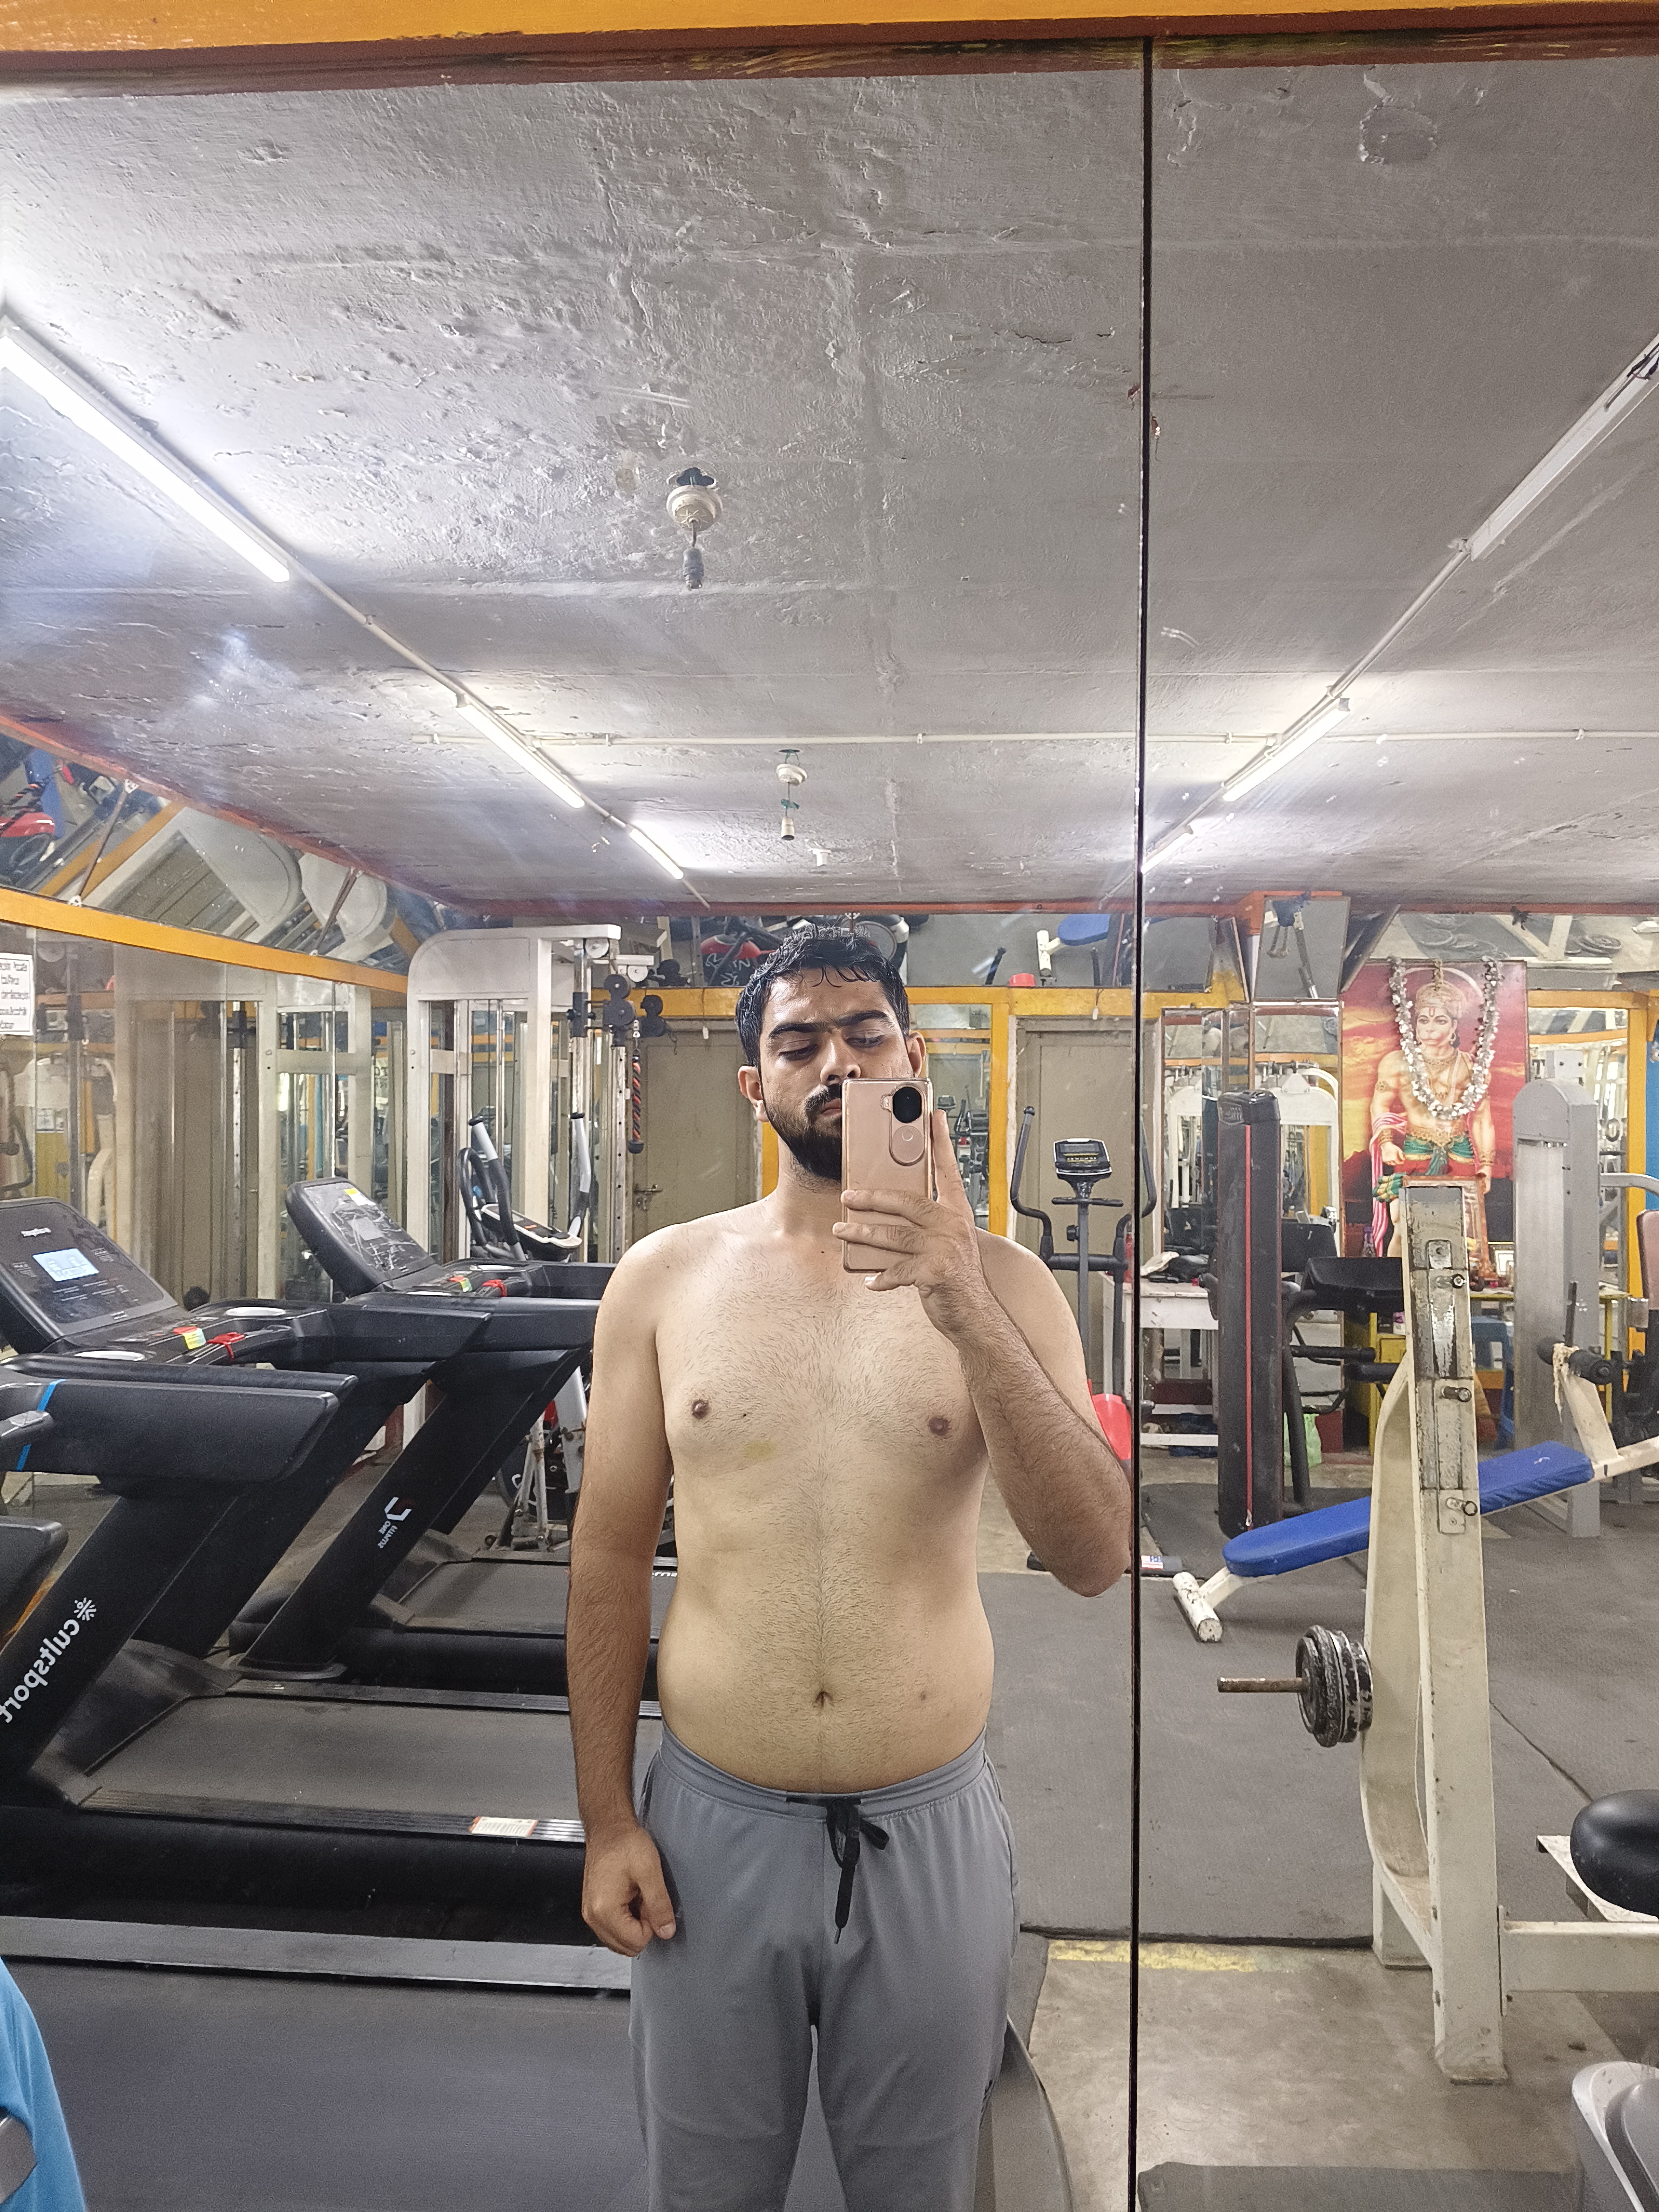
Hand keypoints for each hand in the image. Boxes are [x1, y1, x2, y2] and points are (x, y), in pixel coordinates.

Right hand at [582, 1821, 676, 1955]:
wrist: (608, 1828)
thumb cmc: (624, 1842)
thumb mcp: (649, 1871)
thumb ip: (659, 1905)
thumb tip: (666, 1930)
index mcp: (604, 1909)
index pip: (636, 1942)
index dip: (652, 1924)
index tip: (651, 1902)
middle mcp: (593, 1915)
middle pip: (626, 1946)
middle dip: (642, 1926)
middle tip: (645, 1898)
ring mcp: (591, 1913)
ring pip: (619, 1940)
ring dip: (633, 1923)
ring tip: (637, 1895)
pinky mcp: (593, 1908)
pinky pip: (612, 1928)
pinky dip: (625, 1919)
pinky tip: (629, 1897)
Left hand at [835, 1112, 992, 1337]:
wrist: (976, 1317)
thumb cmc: (958, 1279)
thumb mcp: (949, 1245)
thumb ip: (928, 1226)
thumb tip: (889, 1216)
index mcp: (958, 1215)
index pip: (948, 1171)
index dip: (940, 1143)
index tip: (933, 1117)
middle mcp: (953, 1227)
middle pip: (907, 1202)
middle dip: (873, 1198)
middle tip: (848, 1195)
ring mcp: (945, 1249)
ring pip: (894, 1234)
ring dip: (862, 1233)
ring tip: (842, 1230)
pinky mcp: (936, 1272)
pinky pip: (898, 1270)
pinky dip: (881, 1277)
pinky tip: (870, 1280)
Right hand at [1379, 1141, 1401, 1166]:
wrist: (1385, 1145)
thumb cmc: (1393, 1147)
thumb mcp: (1399, 1150)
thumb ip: (1401, 1155)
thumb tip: (1404, 1159)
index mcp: (1394, 1158)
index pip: (1399, 1163)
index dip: (1401, 1162)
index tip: (1402, 1161)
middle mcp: (1390, 1161)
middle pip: (1395, 1164)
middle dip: (1397, 1163)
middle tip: (1398, 1160)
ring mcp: (1387, 1161)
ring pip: (1391, 1164)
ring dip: (1393, 1163)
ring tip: (1394, 1160)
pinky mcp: (1384, 1160)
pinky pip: (1387, 1163)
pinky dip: (1389, 1162)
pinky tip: (1391, 1160)